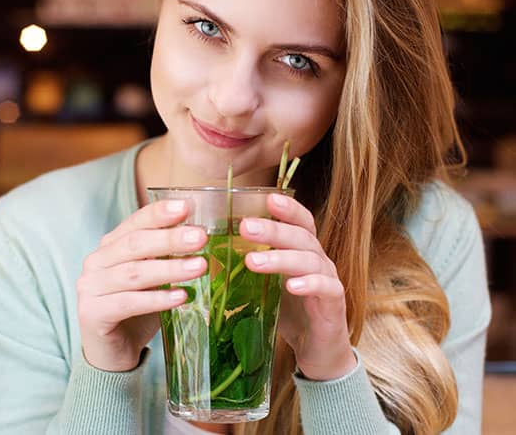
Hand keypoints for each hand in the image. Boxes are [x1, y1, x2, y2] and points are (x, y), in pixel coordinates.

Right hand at [77, 200, 207, 371]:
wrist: (112, 353)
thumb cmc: (138, 308)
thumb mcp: (154, 277)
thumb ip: (168, 255)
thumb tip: (203, 235)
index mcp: (111, 244)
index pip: (136, 221)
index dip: (160, 213)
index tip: (186, 207)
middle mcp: (97, 261)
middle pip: (136, 244)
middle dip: (170, 239)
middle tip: (200, 237)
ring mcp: (90, 287)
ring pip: (134, 273)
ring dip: (170, 268)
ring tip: (200, 266)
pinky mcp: (92, 313)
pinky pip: (128, 302)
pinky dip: (157, 299)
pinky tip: (181, 297)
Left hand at [240, 193, 355, 380]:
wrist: (318, 350)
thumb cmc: (291, 312)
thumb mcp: (269, 285)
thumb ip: (253, 265)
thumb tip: (212, 253)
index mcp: (303, 251)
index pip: (301, 222)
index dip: (288, 209)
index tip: (268, 197)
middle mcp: (319, 260)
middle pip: (300, 237)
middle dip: (273, 230)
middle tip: (245, 227)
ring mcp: (330, 280)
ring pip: (310, 260)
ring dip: (281, 258)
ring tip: (253, 262)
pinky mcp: (335, 304)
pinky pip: (327, 288)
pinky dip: (310, 284)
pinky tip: (292, 286)